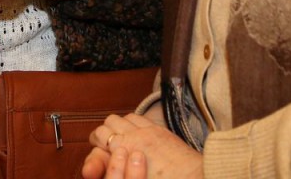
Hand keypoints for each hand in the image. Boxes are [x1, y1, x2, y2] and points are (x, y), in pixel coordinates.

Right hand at [83, 112, 200, 178]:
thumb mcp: (133, 176)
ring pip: (125, 117)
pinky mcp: (162, 131)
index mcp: (124, 147)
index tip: (95, 151)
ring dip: (120, 126)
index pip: (99, 135)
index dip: (95, 143)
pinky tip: (138, 135)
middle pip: (110, 122)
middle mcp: (135, 134)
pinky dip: (135, 124)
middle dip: (105, 132)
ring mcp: (149, 130)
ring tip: (120, 139)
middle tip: (105, 145)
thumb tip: (98, 165)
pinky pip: (141, 118)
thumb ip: (113, 169)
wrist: (195, 178)